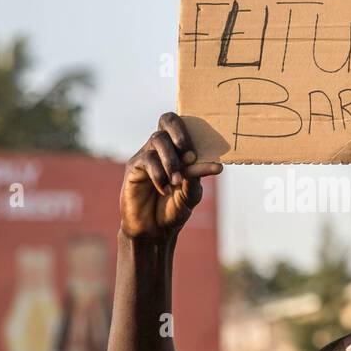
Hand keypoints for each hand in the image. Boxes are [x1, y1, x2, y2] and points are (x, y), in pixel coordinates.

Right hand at [120, 113, 221, 241]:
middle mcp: (161, 148)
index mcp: (178, 149)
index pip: (182, 124)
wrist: (154, 230)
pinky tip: (165, 189)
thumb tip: (216, 165)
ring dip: (171, 161)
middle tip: (189, 154)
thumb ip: (199, 178)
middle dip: (180, 133)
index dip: (191, 128)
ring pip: (157, 140)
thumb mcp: (191, 194)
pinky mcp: (134, 167)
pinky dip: (159, 174)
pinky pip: (147, 160)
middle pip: (167, 120)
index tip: (199, 152)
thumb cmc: (173, 208)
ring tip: (177, 181)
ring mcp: (146, 155)